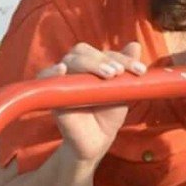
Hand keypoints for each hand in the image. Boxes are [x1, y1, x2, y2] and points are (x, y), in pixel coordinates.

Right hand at [37, 42, 144, 161]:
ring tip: (109, 75)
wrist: (96, 141)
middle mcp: (76, 68)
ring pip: (70, 60)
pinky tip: (62, 69)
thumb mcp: (123, 91)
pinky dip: (51, 71)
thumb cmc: (108, 115)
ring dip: (89, 64)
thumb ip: (126, 69)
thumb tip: (134, 44)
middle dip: (104, 59)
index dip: (123, 58)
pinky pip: (44, 76)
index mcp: (93, 65)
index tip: (140, 71)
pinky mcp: (51, 92)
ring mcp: (63, 79)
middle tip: (119, 72)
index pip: (105, 53)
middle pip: (84, 51)